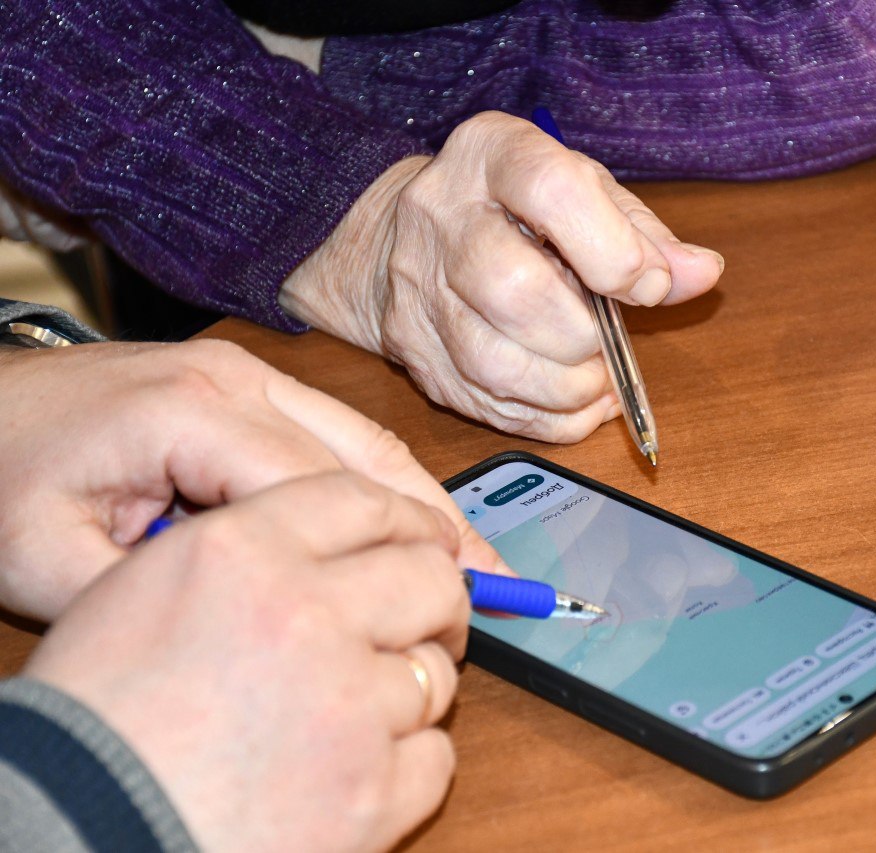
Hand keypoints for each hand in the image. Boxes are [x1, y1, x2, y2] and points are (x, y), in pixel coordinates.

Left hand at [0, 340, 502, 620]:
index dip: (402, 552)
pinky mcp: (242, 384)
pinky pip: (335, 433)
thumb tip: (267, 624)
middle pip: (369, 457)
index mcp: (194, 411)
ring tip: (480, 561)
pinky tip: (416, 524)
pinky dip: (385, 483)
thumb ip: (162, 597)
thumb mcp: (49, 560)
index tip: (453, 602)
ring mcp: (244, 373)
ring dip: (425, 502)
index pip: (326, 491)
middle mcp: (236, 379)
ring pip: (365, 440)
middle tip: (501, 587)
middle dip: (439, 526)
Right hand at [24, 472, 470, 851]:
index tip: (421, 541)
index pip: (366, 500)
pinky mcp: (371, 788)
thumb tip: (337, 544)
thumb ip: (249, 549)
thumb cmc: (90, 721)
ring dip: (410, 687)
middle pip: (428, 577)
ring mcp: (348, 705)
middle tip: (419, 623)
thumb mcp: (144, 589)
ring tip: (358, 709)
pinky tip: (354, 767)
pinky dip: (405, 762)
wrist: (74, 827)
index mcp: (244, 551)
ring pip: (435, 672)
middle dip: (435, 598)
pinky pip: (434, 756)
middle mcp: (307, 614)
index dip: (407, 521)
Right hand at [279, 111, 722, 441]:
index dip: (614, 251)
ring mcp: (417, 289)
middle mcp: (441, 216)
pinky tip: (571, 403)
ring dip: (564, 387)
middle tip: (606, 341)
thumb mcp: (584, 194)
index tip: (648, 286)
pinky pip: (485, 405)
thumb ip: (645, 235)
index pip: (552, 191)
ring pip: (492, 361)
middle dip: (582, 334)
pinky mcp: (413, 351)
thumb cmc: (513, 212)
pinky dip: (544, 419)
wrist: (402, 238)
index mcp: (492, 155)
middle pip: (513, 288)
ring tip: (592, 378)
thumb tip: (701, 274)